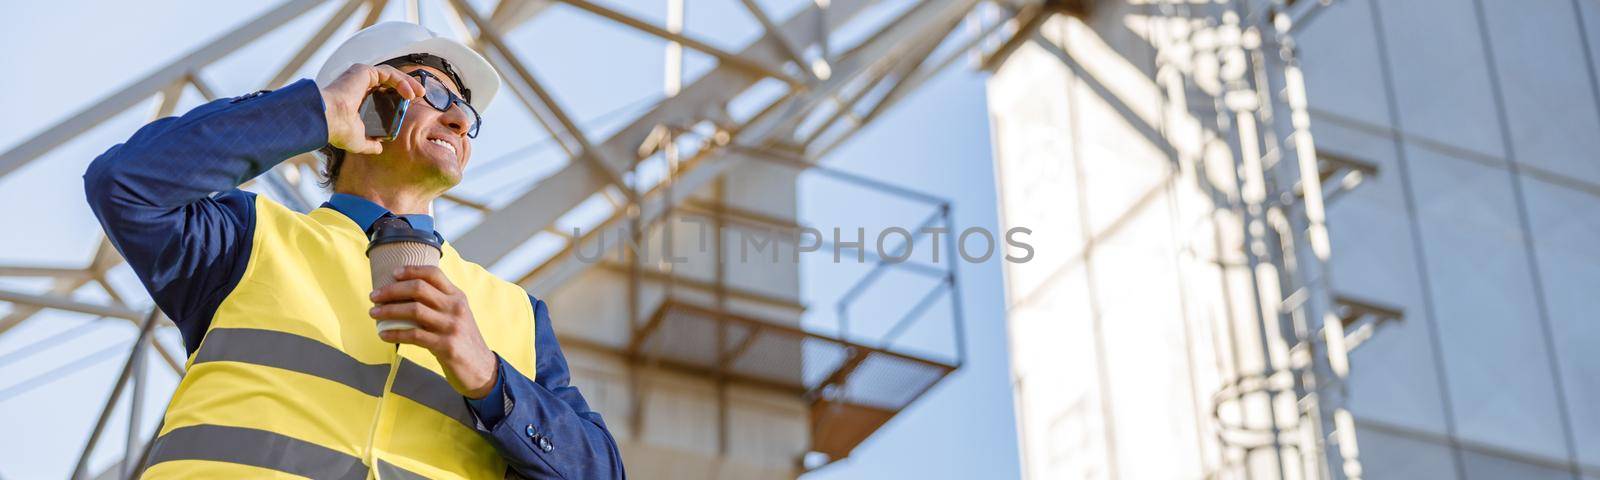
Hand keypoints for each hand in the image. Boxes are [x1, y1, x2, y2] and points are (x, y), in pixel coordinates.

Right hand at [319, 63, 424, 154]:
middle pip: (389, 81)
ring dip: (407, 82)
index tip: (410, 105)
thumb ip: (370, 143)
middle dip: (407, 86)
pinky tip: (410, 93)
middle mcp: (359, 85)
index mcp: (358, 98)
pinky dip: (401, 81)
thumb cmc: (338, 130)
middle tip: (421, 95)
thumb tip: (378, 148)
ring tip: (420, 93)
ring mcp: (361, 77)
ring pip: (390, 75)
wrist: (329, 121)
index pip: (383, 92)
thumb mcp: (359, 140)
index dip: (398, 96)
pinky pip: (388, 73)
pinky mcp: (363, 71)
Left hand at [369, 265, 497, 398]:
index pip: (434, 274)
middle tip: (374, 296)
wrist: (481, 368)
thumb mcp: (456, 316)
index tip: (393, 273)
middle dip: (392, 290)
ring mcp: (452, 327)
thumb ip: (439, 304)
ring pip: (414, 310)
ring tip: (374, 313)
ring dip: (389, 311)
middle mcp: (456, 308)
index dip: (412, 270)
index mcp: (458, 297)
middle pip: (419, 289)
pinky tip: (383, 334)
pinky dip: (395, 334)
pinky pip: (414, 335)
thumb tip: (404, 295)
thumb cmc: (462, 340)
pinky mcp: (446, 346)